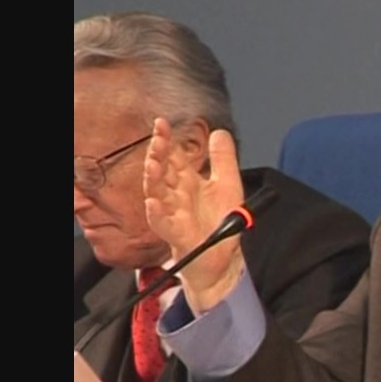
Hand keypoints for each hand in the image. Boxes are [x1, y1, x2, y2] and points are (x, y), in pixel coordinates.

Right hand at [144, 117, 245, 310]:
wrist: (223, 258)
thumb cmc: (220, 223)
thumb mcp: (228, 184)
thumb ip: (223, 159)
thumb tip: (219, 132)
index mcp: (188, 182)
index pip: (173, 157)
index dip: (166, 141)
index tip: (161, 123)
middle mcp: (177, 196)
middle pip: (162, 172)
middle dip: (157, 155)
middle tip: (157, 140)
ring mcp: (174, 215)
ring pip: (157, 193)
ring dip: (153, 178)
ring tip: (152, 164)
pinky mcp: (176, 234)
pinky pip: (162, 223)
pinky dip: (157, 212)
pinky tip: (153, 201)